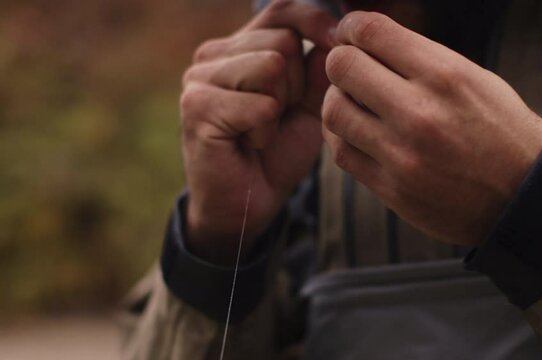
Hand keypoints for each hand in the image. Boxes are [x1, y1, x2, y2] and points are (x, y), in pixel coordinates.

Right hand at [181, 0, 336, 262]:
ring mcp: (199, 78)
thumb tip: (335, 36)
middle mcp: (213, 55)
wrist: (247, 203)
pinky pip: (260, 104)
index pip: (282, 10)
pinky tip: (251, 144)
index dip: (315, 22)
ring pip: (272, 67)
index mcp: (239, 47)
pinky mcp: (197, 106)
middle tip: (279, 117)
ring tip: (263, 129)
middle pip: (283, 42)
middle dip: (298, 86)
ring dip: (281, 108)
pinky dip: (266, 131)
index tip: (336, 46)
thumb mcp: (309, 106)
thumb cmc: (276, 153)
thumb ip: (319, 71)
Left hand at [322, 12, 541, 246]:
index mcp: (445, 75)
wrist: (525, 197)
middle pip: (342, 67)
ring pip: (333, 111)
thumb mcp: (475, 78)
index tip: (351, 34)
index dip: (351, 27)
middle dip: (341, 61)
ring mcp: (402, 154)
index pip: (371, 32)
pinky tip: (355, 131)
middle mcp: (419, 112)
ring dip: (336, 100)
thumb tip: (367, 43)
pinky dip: (341, 136)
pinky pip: (342, 153)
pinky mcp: (392, 188)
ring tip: (351, 102)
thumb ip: (420, 59)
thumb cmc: (502, 132)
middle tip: (350, 69)